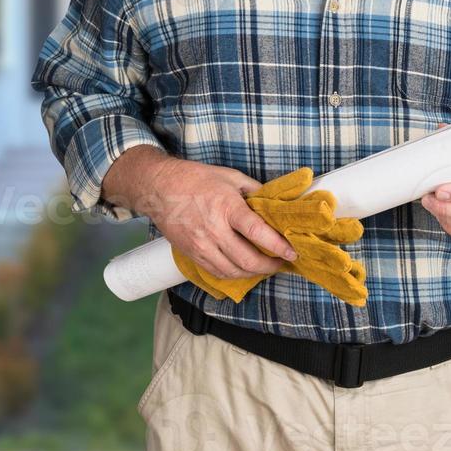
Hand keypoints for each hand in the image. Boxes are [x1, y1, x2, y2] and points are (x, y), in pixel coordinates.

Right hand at [145, 156, 297, 278]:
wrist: (158, 187)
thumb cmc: (194, 179)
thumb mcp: (229, 176)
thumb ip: (254, 191)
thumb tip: (273, 204)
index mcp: (227, 207)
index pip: (257, 233)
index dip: (278, 246)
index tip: (292, 253)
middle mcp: (214, 229)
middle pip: (247, 259)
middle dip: (269, 266)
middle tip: (280, 263)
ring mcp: (201, 244)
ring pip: (232, 271)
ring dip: (252, 273)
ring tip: (264, 267)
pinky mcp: (191, 253)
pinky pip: (216, 272)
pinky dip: (233, 273)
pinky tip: (242, 268)